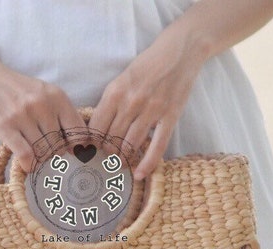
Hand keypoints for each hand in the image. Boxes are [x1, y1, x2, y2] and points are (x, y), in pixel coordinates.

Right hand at [0, 63, 87, 171]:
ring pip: (43, 152)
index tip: (74, 156)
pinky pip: (26, 155)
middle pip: (59, 146)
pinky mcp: (5, 127)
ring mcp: (23, 116)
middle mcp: (42, 106)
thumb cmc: (15, 89)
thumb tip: (76, 147)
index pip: (78, 131)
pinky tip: (28, 166)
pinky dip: (30, 165)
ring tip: (36, 158)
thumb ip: (60, 114)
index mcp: (57, 97)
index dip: (79, 149)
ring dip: (40, 160)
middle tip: (48, 157)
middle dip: (55, 156)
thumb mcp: (43, 94)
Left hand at [89, 23, 207, 179]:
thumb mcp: (121, 79)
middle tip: (109, 159)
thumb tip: (96, 130)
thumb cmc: (147, 67)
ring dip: (124, 159)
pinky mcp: (170, 116)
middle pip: (112, 140)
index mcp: (115, 92)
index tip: (94, 150)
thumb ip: (110, 103)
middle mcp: (131, 102)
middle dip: (108, 153)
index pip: (96, 128)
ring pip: (130, 145)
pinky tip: (139, 174)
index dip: (93, 143)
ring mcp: (152, 110)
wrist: (180, 51)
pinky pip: (157, 146)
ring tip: (121, 163)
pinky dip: (147, 163)